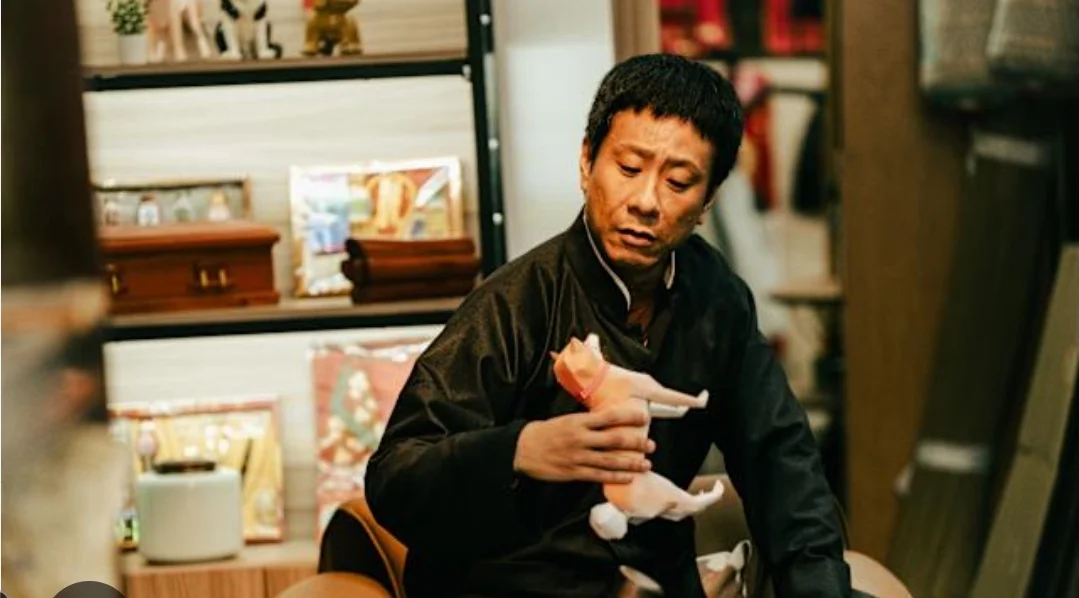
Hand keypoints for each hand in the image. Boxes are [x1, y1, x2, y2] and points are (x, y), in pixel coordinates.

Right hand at [513, 407, 654, 483]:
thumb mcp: (566, 420)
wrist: (522, 449)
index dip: (629, 417)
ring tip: (646, 464)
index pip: (609, 416)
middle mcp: (580, 438)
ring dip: (630, 463)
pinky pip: (599, 476)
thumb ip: (587, 422)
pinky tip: (628, 477)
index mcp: (579, 421)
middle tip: (651, 445)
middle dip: (635, 442)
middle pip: (614, 440)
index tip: (644, 417)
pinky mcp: (573, 472)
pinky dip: (615, 477)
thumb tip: (610, 420)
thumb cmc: (546, 432)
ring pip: (610, 461)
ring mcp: (577, 457)